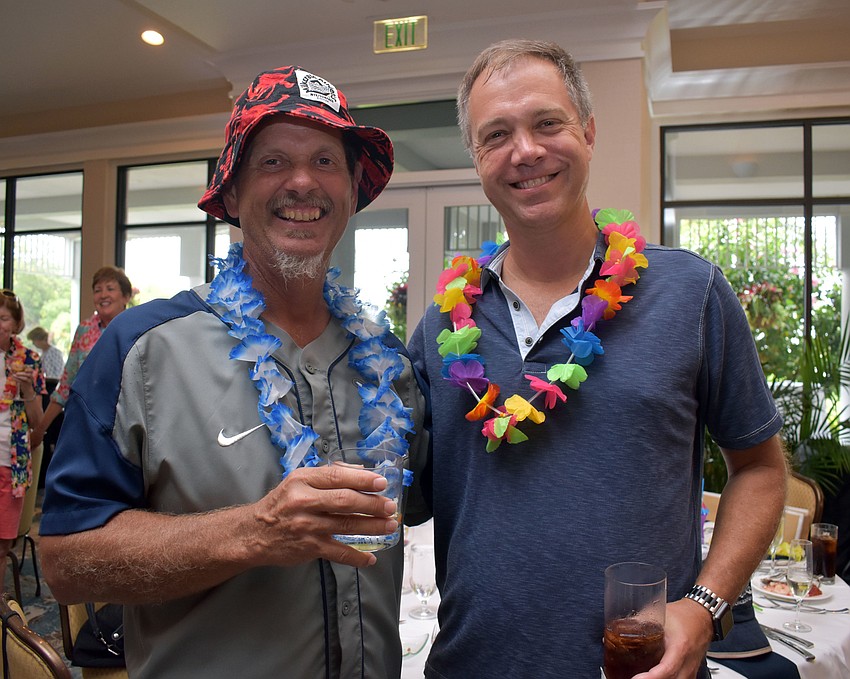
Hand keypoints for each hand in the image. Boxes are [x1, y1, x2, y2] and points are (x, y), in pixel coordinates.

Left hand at [11, 366, 35, 399]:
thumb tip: (14, 370)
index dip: (28, 369)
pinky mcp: (25, 385)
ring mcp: (29, 382)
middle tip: (16, 373)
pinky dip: (16, 379)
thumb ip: (22, 373)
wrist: (27, 390)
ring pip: (25, 378)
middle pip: (29, 375)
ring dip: (19, 376)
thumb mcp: (25, 377)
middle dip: (22, 373)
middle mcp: (31, 378)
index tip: (24, 368)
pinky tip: (13, 378)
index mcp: (31, 375)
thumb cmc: (25, 382)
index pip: (31, 371)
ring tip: (14, 375)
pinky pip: (21, 382)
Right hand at [245, 464, 396, 568]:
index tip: (381, 483)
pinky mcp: (308, 547)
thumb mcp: (298, 481)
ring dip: (372, 526)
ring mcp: (306, 526)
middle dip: (372, 504)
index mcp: (302, 480)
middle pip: (345, 501)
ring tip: (389, 526)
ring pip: (346, 525)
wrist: (254, 533)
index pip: (336, 476)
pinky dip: (356, 557)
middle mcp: (304, 501)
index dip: (361, 480)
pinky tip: (370, 558)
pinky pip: (338, 553)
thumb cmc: (281, 504)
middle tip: (390, 506)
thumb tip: (361, 472)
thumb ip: (327, 475)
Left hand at [633, 599, 712, 678]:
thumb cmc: (684, 614)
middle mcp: (688, 662)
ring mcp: (691, 670)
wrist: (702, 615)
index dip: (650, 677)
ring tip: (640, 677)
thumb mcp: (660, 614)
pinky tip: (653, 677)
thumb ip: (639, 622)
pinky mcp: (691, 672)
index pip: (666, 669)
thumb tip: (619, 628)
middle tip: (633, 677)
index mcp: (681, 646)